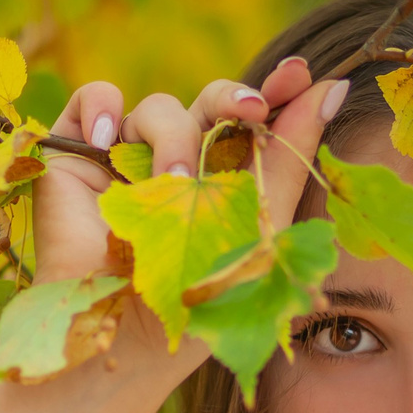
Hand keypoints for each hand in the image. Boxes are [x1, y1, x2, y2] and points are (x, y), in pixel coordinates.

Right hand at [31, 55, 347, 286]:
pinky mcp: (77, 155)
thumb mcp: (255, 230)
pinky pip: (96, 98)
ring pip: (160, 107)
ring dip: (173, 140)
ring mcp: (128, 159)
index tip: (300, 74)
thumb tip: (335, 89)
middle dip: (235, 97)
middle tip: (254, 109)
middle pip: (211, 103)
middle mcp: (178, 166)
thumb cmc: (195, 304)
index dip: (277, 92)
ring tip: (173, 187)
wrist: (122, 338)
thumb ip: (289, 162)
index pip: (252, 125)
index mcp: (224, 185)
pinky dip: (103, 108)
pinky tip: (105, 144)